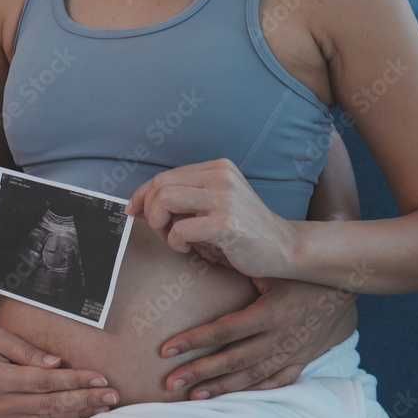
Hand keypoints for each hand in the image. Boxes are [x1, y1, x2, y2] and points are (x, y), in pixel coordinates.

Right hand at [0, 326, 119, 417]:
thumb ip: (26, 350)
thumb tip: (56, 363)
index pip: (44, 382)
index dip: (74, 380)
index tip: (100, 377)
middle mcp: (0, 403)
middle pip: (50, 404)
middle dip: (85, 400)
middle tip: (113, 395)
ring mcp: (3, 416)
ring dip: (79, 414)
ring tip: (105, 407)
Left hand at [126, 159, 297, 278]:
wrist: (284, 247)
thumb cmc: (245, 231)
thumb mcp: (218, 203)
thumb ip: (189, 197)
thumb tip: (144, 203)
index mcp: (217, 169)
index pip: (165, 176)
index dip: (142, 194)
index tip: (134, 211)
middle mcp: (221, 177)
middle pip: (160, 185)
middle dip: (150, 211)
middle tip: (160, 231)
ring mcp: (225, 199)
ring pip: (165, 200)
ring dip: (159, 225)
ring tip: (172, 238)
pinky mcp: (227, 223)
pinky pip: (180, 229)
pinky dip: (175, 242)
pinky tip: (188, 248)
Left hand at [162, 277, 357, 397]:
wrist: (345, 281)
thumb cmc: (299, 268)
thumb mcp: (268, 266)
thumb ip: (235, 267)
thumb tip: (199, 253)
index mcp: (270, 313)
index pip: (223, 332)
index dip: (192, 342)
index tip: (166, 350)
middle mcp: (280, 337)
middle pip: (232, 361)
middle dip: (198, 373)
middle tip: (170, 383)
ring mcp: (293, 352)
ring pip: (251, 376)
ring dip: (221, 388)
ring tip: (194, 396)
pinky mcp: (302, 359)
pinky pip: (276, 382)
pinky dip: (253, 391)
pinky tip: (232, 396)